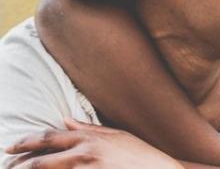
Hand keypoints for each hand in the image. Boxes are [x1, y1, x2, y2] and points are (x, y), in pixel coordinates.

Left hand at [5, 118, 182, 168]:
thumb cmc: (142, 155)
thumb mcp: (118, 135)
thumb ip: (89, 129)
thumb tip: (65, 120)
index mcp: (89, 139)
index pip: (48, 138)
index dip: (25, 143)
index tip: (9, 148)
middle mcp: (83, 154)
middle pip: (40, 160)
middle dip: (18, 165)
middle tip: (6, 167)